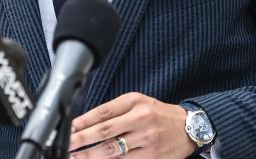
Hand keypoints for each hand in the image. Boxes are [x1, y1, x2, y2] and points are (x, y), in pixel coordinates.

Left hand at [69, 93, 196, 158]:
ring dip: (91, 155)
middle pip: (105, 132)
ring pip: (112, 151)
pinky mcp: (151, 157)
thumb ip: (115, 110)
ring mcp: (146, 140)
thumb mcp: (138, 102)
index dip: (84, 121)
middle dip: (82, 140)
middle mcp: (140, 120)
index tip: (69, 128)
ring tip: (75, 157)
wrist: (189, 128)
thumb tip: (86, 122)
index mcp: (135, 102)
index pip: (104, 112)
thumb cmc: (158, 114)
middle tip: (66, 145)